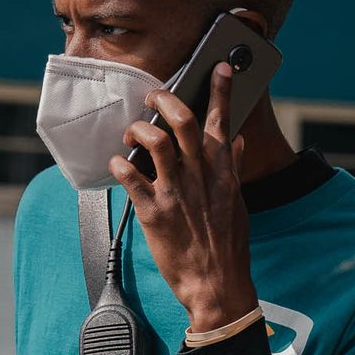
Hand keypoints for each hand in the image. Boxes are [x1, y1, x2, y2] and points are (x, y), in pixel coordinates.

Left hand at [110, 62, 259, 332]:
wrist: (217, 287)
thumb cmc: (227, 248)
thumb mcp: (237, 205)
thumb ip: (232, 168)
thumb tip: (235, 141)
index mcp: (222, 174)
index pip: (222, 123)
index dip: (221, 91)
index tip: (220, 67)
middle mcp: (200, 179)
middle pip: (184, 122)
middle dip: (167, 99)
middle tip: (154, 96)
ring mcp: (176, 194)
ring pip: (156, 142)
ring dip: (139, 129)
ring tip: (131, 132)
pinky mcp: (153, 214)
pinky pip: (131, 177)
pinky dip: (120, 164)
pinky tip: (117, 164)